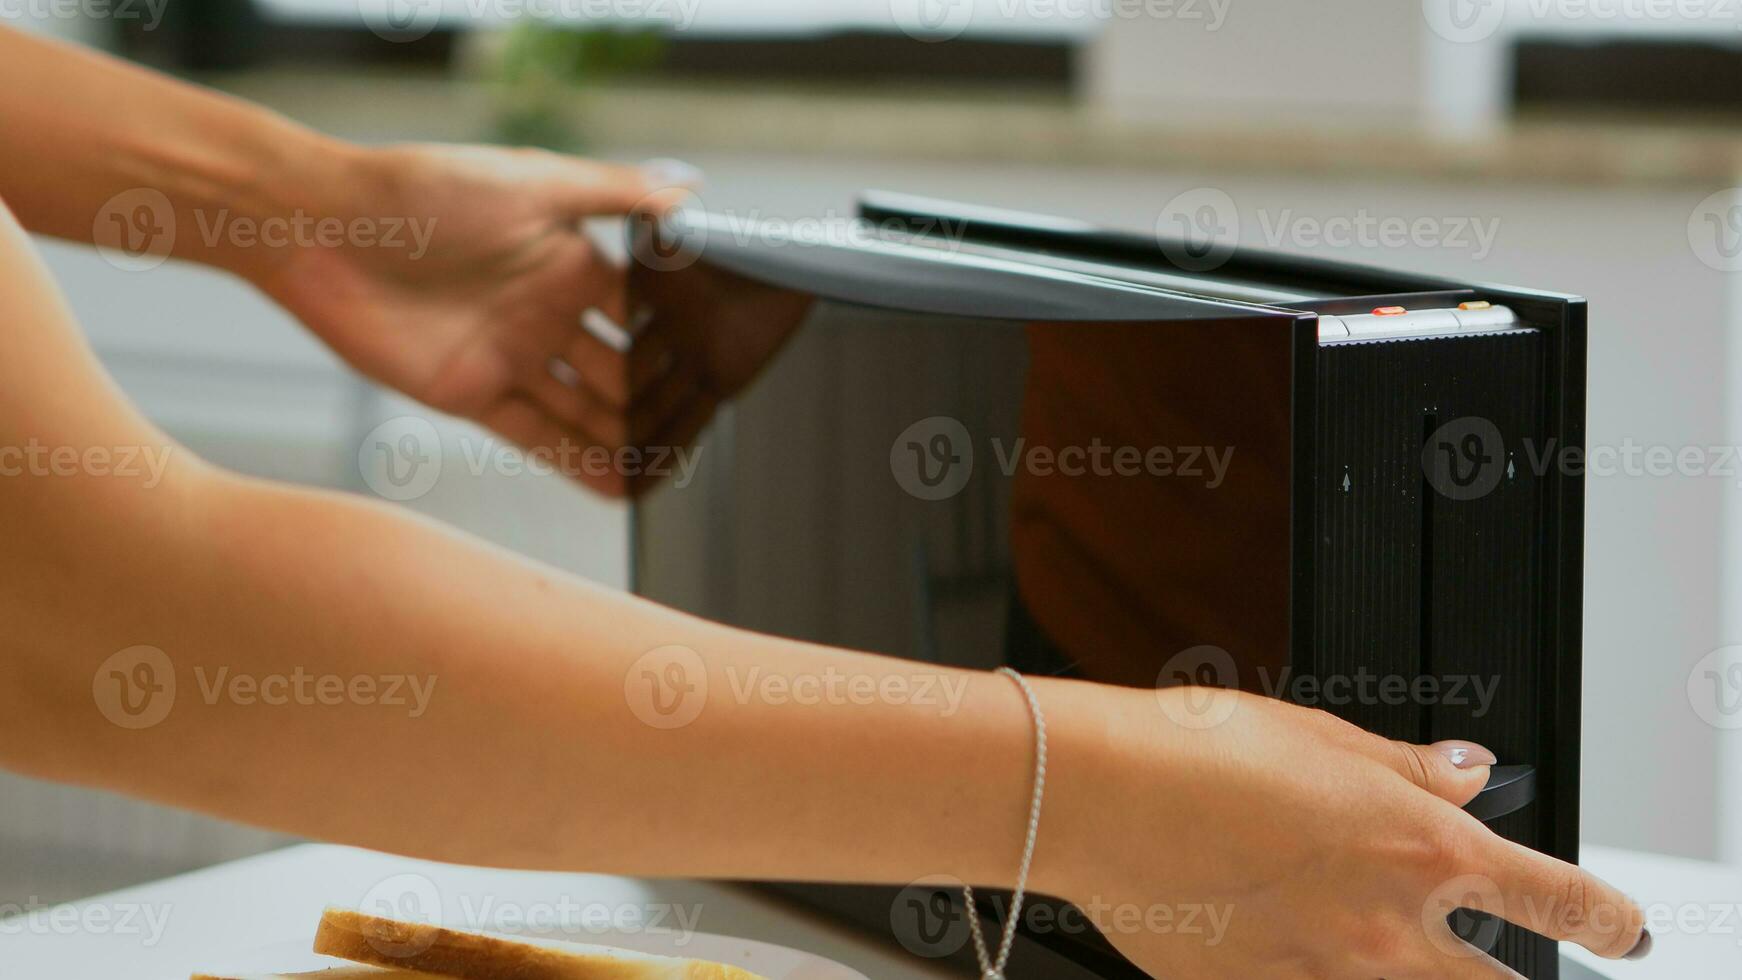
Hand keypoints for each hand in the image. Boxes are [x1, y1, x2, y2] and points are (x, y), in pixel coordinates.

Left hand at [257, 143, 694, 496]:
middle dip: (657, 403)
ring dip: (624, 441)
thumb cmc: (422, 189)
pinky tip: (617, 486)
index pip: (641, 311)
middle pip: (618, 369)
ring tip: (670, 475)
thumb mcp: (533, 182)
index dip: (675, 343)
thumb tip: (693, 190)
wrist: (318, 228)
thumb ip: (615, 192)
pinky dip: (576, 463)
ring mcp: (511, 355)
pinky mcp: (471, 393)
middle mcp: (547, 311)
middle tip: (701, 439)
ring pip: (584, 410)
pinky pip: (536, 436)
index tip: (718, 373)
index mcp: (569, 259)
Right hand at [1049, 687, 1647, 978]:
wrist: (1095, 797)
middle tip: (1517, 969)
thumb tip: (1467, 776)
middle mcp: (1385, 930)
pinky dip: (1319, 978)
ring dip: (1416, 979)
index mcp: (1420, 850)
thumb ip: (1408, 770)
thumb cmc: (1195, 752)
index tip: (1618, 926)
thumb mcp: (1322, 738)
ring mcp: (1321, 978)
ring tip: (1383, 948)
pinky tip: (1294, 945)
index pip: (1557, 899)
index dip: (1606, 918)